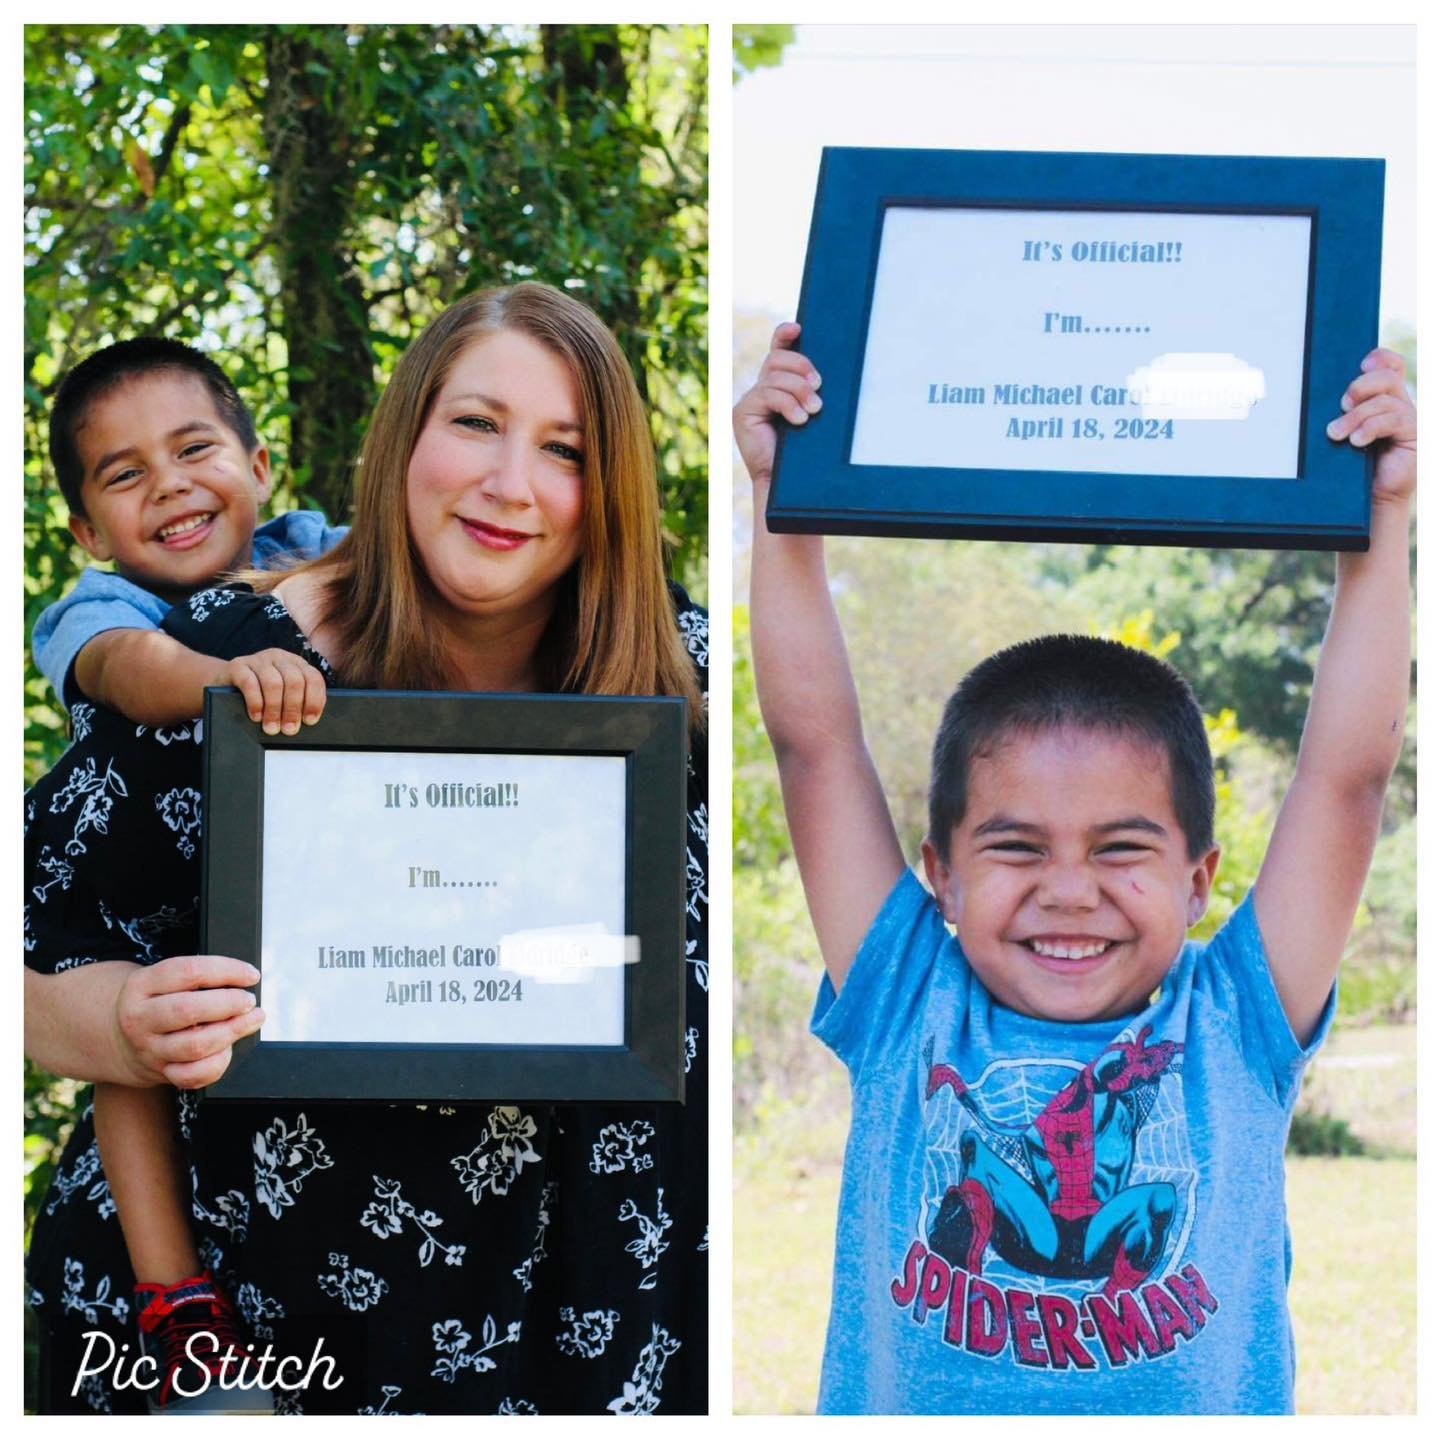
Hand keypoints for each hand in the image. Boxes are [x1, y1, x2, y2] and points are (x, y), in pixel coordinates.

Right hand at [113, 955, 264, 1088]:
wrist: (119, 1038)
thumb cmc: (157, 1001)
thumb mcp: (164, 980)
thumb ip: (199, 977)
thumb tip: (244, 980)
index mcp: (142, 985)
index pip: (189, 972)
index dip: (227, 971)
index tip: (251, 975)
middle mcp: (140, 1018)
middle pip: (189, 1009)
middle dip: (229, 1003)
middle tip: (249, 1001)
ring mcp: (149, 1049)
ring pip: (195, 1045)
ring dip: (232, 1031)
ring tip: (252, 1019)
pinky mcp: (160, 1072)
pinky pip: (193, 1075)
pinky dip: (218, 1063)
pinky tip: (227, 1049)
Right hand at [223, 648, 327, 734]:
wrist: (223, 682)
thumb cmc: (259, 695)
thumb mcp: (281, 695)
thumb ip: (296, 703)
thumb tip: (307, 723)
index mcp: (296, 664)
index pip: (313, 678)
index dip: (314, 700)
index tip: (310, 721)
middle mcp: (279, 658)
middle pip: (294, 681)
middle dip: (293, 708)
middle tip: (289, 729)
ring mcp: (258, 659)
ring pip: (273, 683)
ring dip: (274, 709)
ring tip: (271, 728)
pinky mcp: (238, 665)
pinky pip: (250, 683)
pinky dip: (255, 703)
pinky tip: (256, 716)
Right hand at [732, 322, 822, 486]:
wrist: (788, 483)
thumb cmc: (806, 451)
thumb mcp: (813, 414)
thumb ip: (813, 392)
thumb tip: (827, 375)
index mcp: (779, 384)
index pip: (778, 348)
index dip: (785, 334)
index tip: (799, 328)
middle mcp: (762, 387)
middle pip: (777, 358)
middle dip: (801, 366)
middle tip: (819, 386)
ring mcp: (750, 400)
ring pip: (775, 377)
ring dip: (799, 390)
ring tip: (814, 411)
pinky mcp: (742, 413)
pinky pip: (768, 395)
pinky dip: (788, 405)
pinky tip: (800, 420)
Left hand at [1327, 348, 1415, 507]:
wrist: (1368, 498)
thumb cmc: (1351, 466)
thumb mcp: (1344, 433)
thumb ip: (1343, 413)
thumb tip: (1320, 396)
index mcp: (1385, 399)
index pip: (1391, 367)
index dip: (1381, 358)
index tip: (1362, 365)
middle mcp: (1401, 405)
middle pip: (1387, 379)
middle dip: (1361, 387)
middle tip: (1342, 404)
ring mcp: (1411, 420)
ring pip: (1387, 401)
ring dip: (1357, 416)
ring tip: (1336, 433)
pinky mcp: (1416, 436)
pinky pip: (1395, 421)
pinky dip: (1371, 428)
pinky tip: (1356, 441)